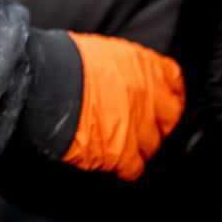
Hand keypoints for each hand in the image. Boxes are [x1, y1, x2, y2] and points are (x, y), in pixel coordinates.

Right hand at [60, 32, 185, 181]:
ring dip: (141, 148)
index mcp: (145, 67)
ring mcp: (138, 126)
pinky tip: (117, 166)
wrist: (47, 87)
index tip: (163, 100)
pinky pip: (134, 168)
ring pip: (153, 145)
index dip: (168, 93)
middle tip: (146, 127)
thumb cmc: (65, 63)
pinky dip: (127, 169)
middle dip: (160, 124)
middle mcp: (149, 96)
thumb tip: (124, 79)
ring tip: (127, 148)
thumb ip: (124, 69)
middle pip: (170, 118)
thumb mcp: (104, 52)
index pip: (174, 82)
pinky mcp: (122, 152)